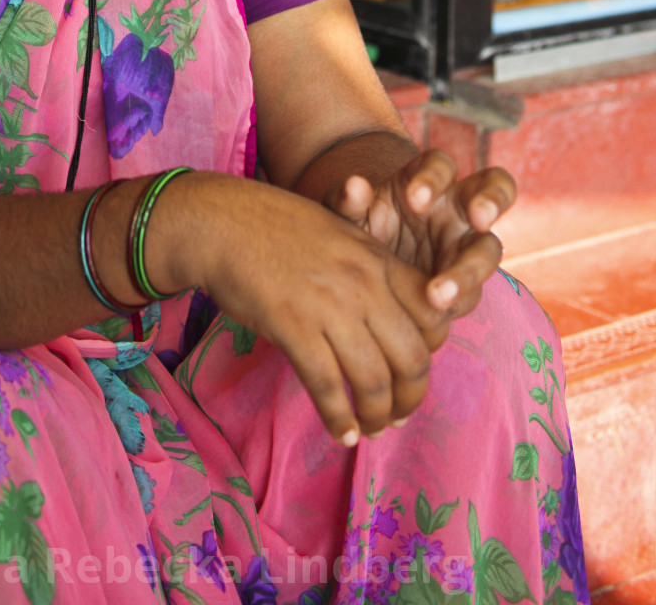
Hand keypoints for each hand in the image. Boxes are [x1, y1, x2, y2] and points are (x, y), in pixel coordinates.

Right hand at [152, 172, 454, 444]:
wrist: (221, 221)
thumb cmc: (276, 227)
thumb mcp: (339, 233)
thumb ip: (371, 270)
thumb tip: (393, 317)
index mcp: (378, 258)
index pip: (433, 317)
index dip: (431, 354)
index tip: (413, 372)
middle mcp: (363, 283)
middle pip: (413, 358)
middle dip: (410, 398)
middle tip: (397, 415)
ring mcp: (329, 305)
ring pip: (374, 380)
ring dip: (377, 417)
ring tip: (369, 429)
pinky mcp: (293, 326)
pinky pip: (328, 387)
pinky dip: (338, 419)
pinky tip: (341, 433)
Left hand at [327, 149, 515, 318]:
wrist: (364, 269)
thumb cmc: (360, 226)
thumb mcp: (348, 214)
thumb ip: (347, 201)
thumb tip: (354, 186)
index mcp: (426, 180)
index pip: (440, 165)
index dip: (434, 177)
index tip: (415, 200)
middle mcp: (456, 207)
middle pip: (494, 188)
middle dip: (491, 200)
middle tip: (479, 218)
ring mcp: (467, 244)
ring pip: (490, 247)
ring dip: (472, 268)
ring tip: (441, 294)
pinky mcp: (467, 283)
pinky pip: (473, 291)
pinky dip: (456, 302)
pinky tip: (434, 314)